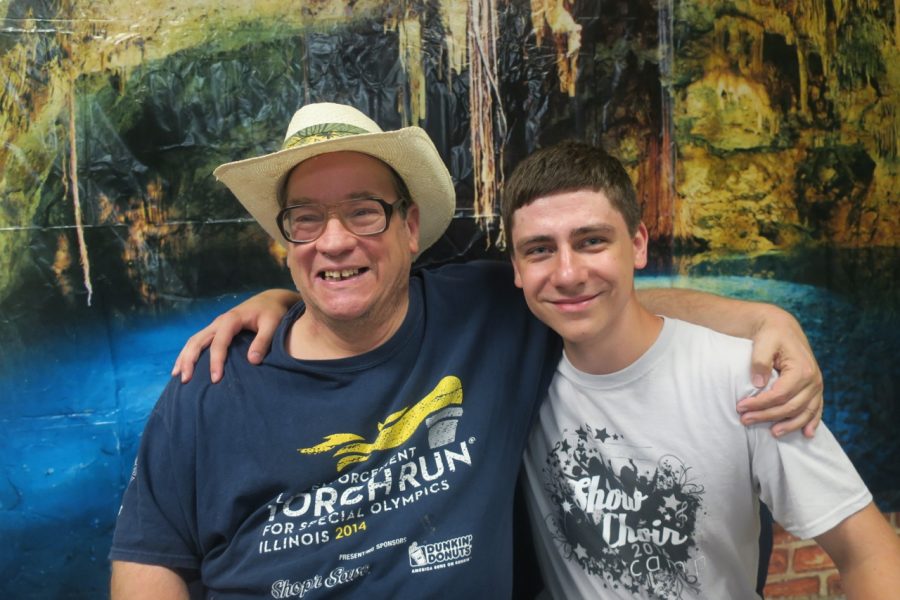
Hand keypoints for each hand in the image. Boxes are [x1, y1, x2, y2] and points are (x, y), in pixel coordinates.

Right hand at [171, 289, 299, 382]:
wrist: (271, 300)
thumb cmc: (272, 312)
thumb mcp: (272, 324)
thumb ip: (263, 341)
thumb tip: (252, 361)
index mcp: (231, 320)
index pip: (218, 342)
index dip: (215, 361)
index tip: (215, 379)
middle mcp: (219, 322)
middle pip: (198, 340)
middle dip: (190, 360)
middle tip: (186, 380)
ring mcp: (216, 325)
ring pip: (194, 340)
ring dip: (184, 357)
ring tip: (178, 375)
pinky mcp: (216, 329)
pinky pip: (198, 340)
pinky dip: (189, 353)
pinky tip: (183, 366)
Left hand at [736, 307, 822, 437]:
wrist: (781, 326)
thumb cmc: (770, 334)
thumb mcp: (763, 343)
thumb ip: (760, 362)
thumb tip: (758, 384)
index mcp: (802, 369)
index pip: (779, 395)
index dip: (759, 404)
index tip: (741, 407)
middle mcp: (813, 379)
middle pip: (790, 406)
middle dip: (767, 416)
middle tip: (745, 420)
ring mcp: (816, 385)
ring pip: (805, 412)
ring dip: (789, 425)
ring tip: (773, 433)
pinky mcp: (815, 387)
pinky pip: (817, 408)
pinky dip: (812, 421)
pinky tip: (806, 433)